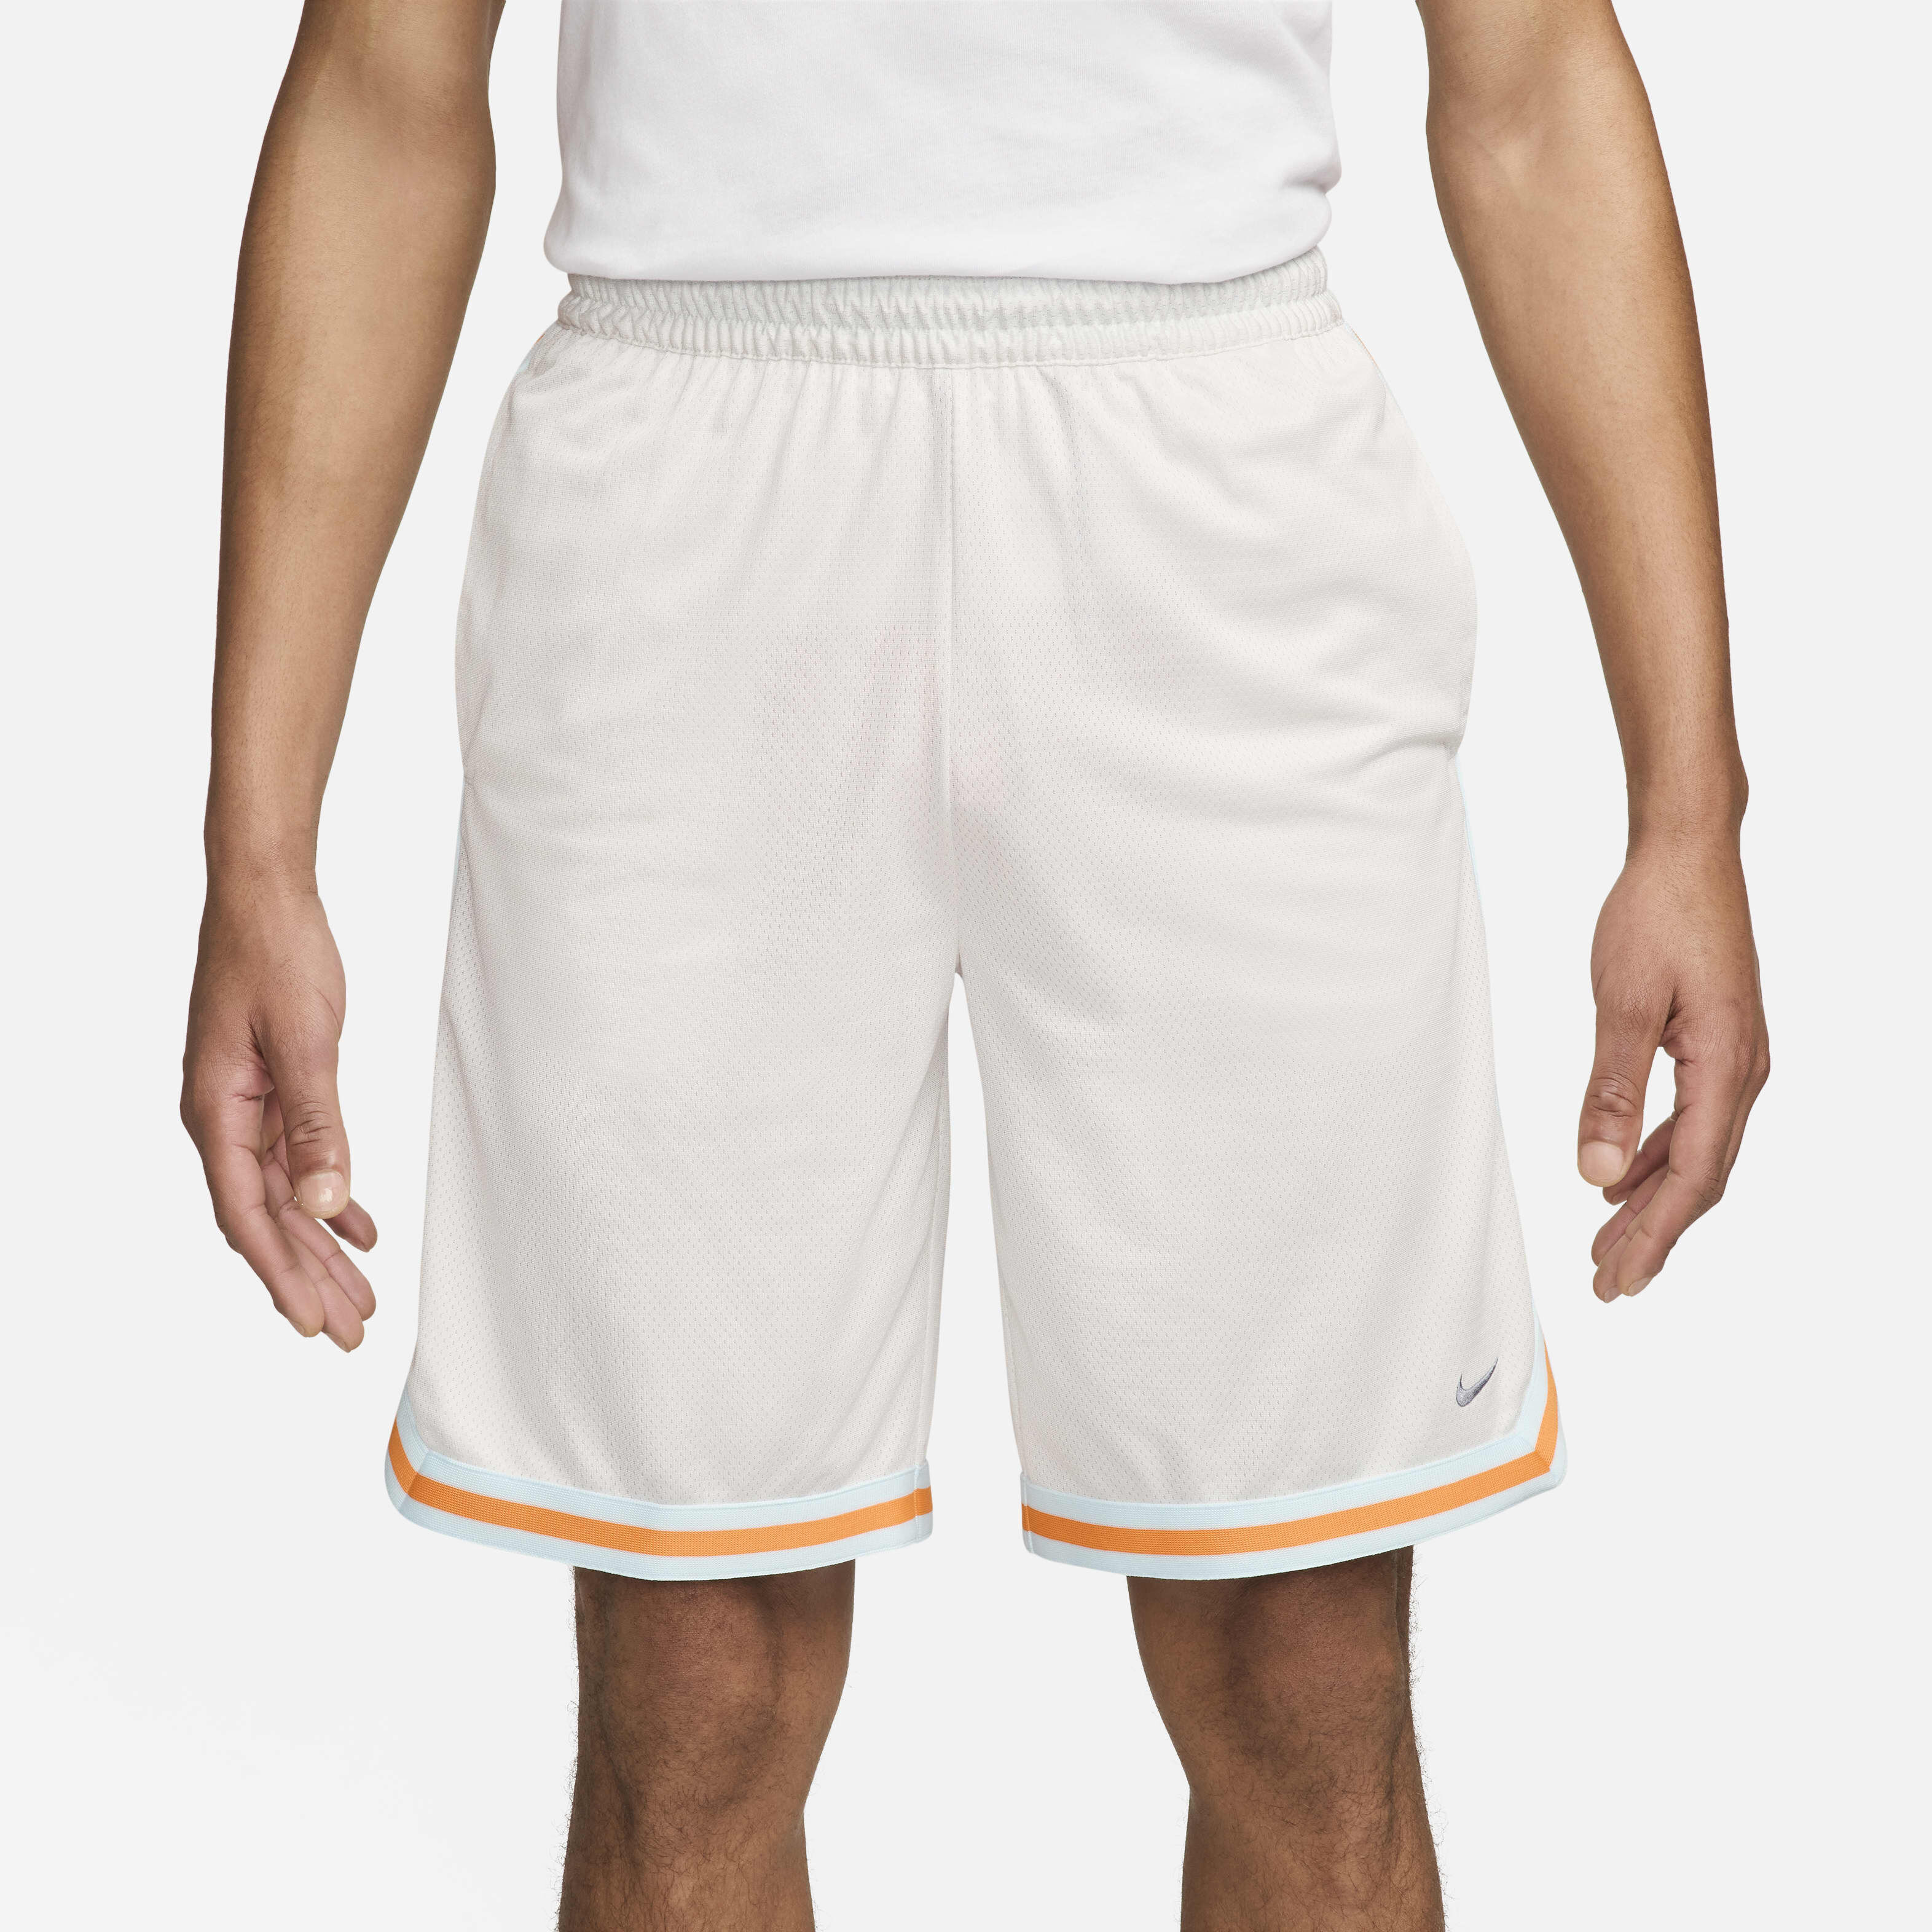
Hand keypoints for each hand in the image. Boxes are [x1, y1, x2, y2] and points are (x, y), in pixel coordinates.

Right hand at [181, 880, 377, 1347]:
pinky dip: (328, 1196)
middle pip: (265, 1220)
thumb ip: (315, 1123)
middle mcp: (222, 1119)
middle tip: (349, 1332)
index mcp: (216, 1113)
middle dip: (307, 1279)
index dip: (280, 1274)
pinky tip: (357, 1228)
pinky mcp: (270, 1089)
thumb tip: (322, 1202)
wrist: (264, 896)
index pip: (246, 1216)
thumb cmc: (276, 954)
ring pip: (283, 1197)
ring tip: (360, 1296)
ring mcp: (244, 1106)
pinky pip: (295, 1161)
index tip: (313, 1323)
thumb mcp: (306, 1040)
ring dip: (320, 1247)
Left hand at [1576, 833, 1768, 1300]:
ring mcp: (1733, 1058)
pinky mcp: (1715, 1043)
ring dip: (1651, 1200)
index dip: (1654, 1236)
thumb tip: (1596, 1174)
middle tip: (1608, 1285)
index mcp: (1728, 1066)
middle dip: (1653, 1235)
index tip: (1618, 1281)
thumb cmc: (1657, 914)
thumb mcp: (1623, 1003)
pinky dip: (1654, 1156)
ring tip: (1606, 1245)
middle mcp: (1743, 1070)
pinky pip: (1689, 1119)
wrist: (1687, 852)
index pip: (1692, 1177)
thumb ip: (1611, 1090)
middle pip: (1699, 1178)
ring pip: (1694, 1152)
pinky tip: (1620, 1179)